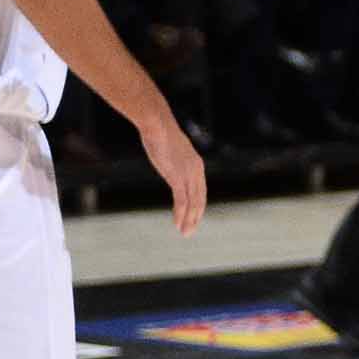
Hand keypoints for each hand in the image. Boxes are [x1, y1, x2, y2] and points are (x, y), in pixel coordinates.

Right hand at [139, 113, 206, 234]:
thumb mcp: (171, 148)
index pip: (200, 190)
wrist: (157, 124)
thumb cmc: (160, 132)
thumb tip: (167, 155)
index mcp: (196, 164)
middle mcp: (196, 171)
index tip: (193, 217)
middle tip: (190, 231)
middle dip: (195, 217)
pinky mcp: (178, 177)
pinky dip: (181, 214)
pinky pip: (182, 201)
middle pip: (200, 199)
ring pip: (193, 203)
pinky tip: (178, 223)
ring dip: (189, 220)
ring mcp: (188, 174)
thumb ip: (173, 158)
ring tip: (185, 233)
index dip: (197, 205)